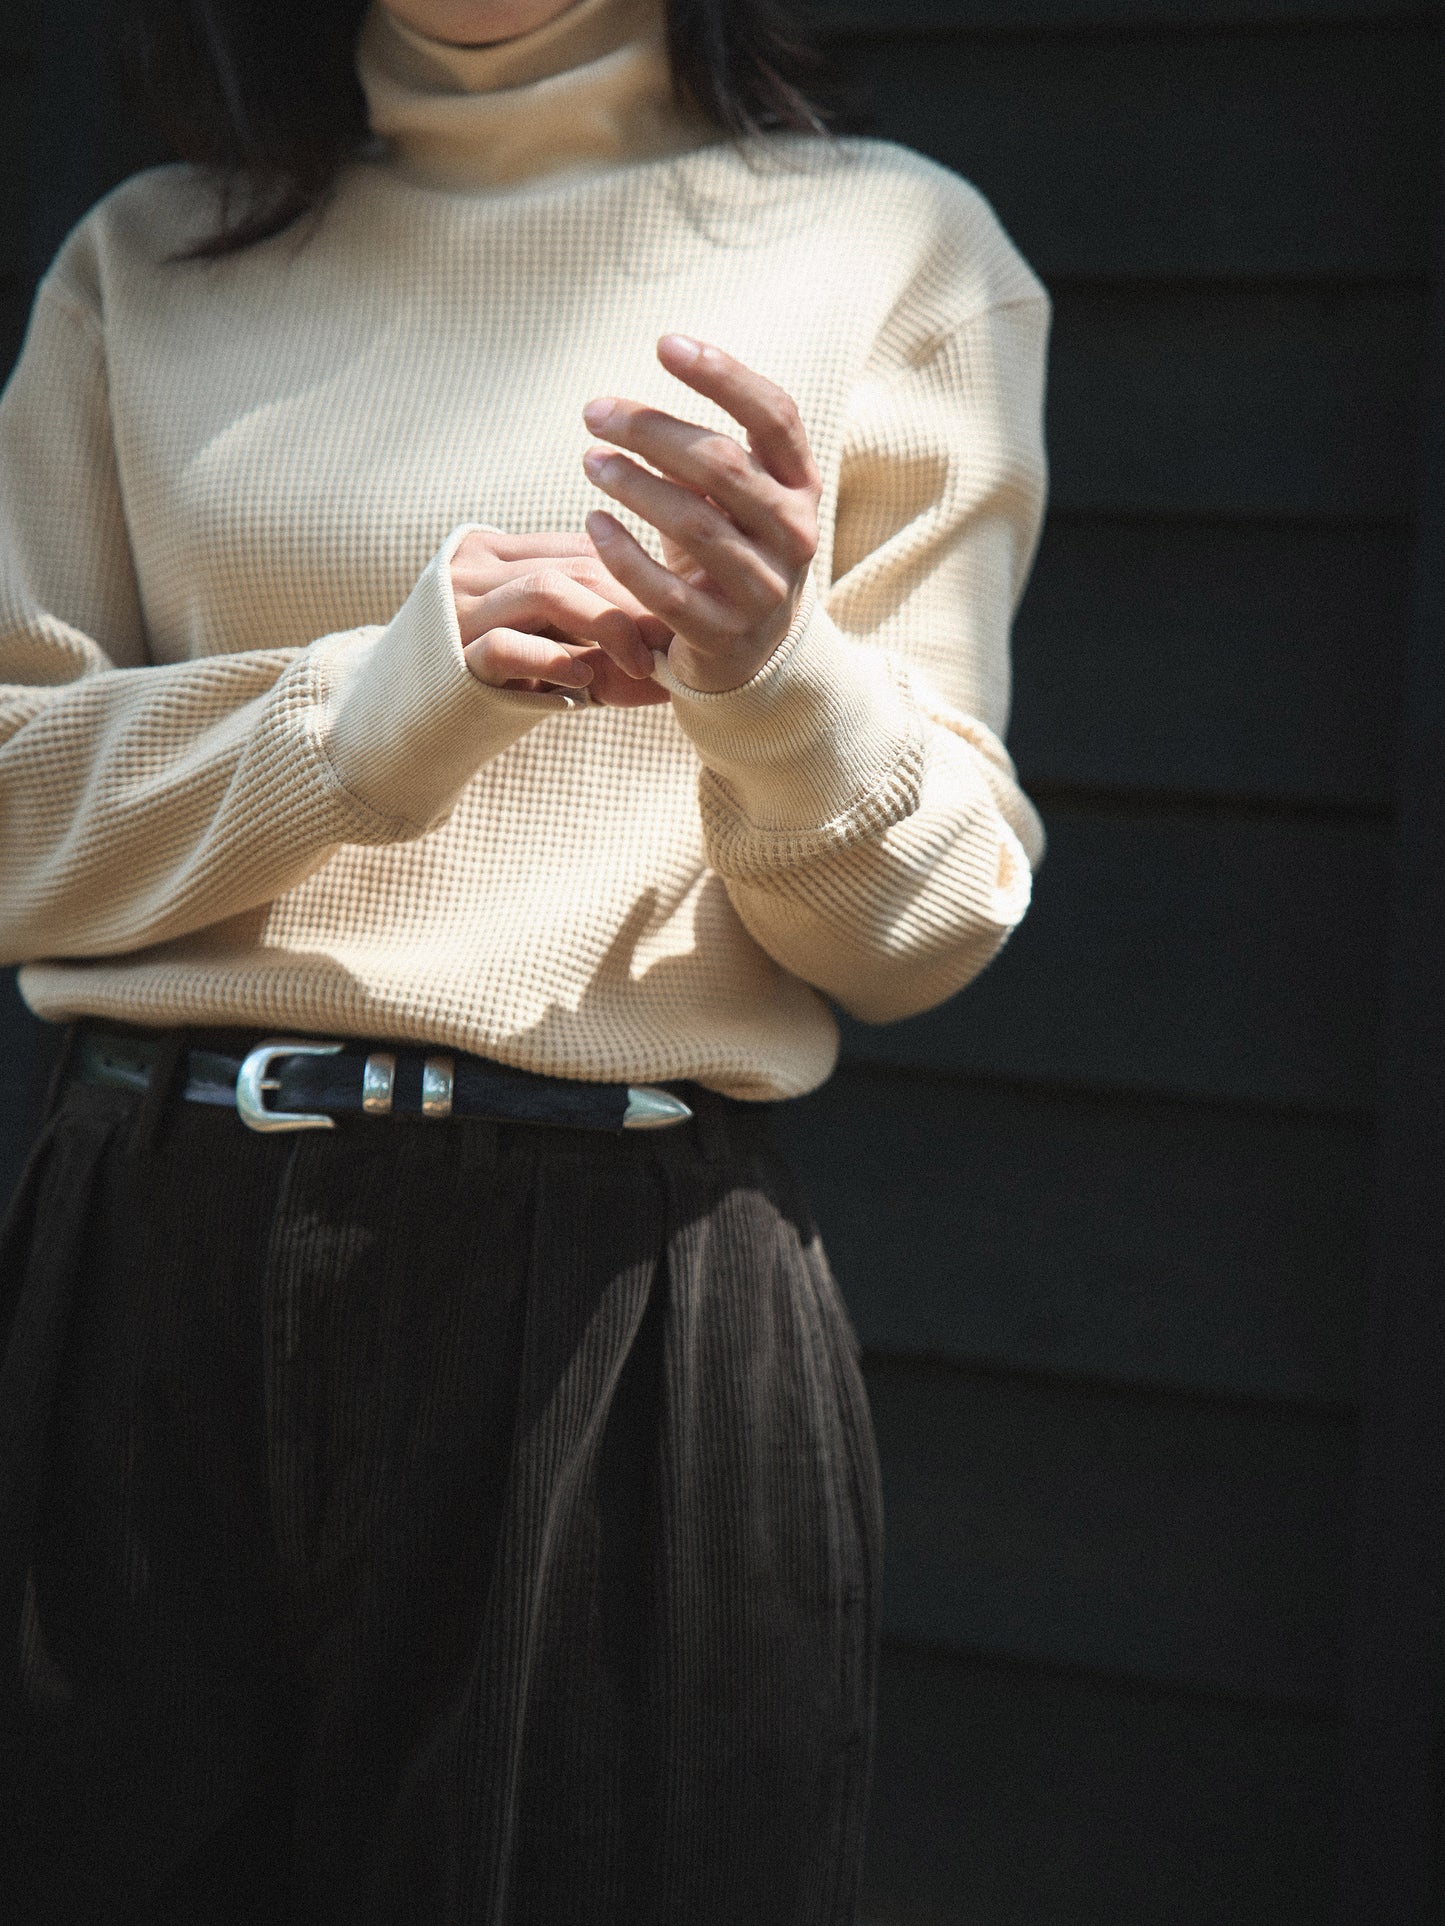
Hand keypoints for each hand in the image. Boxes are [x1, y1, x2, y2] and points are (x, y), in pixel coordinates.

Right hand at [452, 529, 670, 707]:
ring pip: (548, 590)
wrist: (398, 729)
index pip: (584, 548)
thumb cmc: (483, 690)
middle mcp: (473, 569)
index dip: (638, 580)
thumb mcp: (539, 650)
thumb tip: (674, 654)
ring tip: (636, 663)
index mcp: (495, 553)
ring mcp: (458, 609)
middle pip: (577, 564)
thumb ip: (588, 637)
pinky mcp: (450, 657)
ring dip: (607, 625)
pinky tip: (582, 683)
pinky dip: (554, 660)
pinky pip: (508, 645)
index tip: (680, 615)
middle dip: (635, 603)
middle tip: (674, 642)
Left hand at [581, 336, 821, 693]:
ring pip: (694, 526)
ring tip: (590, 461)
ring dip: (633, 485)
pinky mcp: (725, 636)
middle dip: (653, 431)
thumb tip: (636, 401)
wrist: (751, 655)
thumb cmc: (730, 554)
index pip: (774, 416)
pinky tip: (593, 523)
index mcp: (801, 488)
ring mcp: (763, 589)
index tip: (665, 344)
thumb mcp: (735, 502)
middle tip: (595, 412)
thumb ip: (707, 454)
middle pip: (723, 466)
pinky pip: (667, 591)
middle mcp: (794, 535)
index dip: (723, 375)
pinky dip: (623, 554)